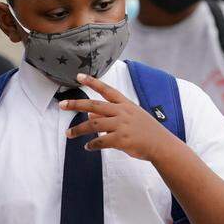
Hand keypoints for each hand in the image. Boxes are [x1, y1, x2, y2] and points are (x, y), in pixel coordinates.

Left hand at [60, 73, 178, 162]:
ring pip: (94, 124)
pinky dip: (92, 144)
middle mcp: (122, 112)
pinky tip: (87, 147)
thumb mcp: (130, 118)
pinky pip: (101, 141)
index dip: (92, 82)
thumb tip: (90, 115)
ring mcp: (122, 126)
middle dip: (76, 104)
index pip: (106, 90)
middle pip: (94, 105)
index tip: (78, 76)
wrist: (161, 145)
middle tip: (62, 104)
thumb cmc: (145, 131)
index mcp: (125, 104)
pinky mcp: (122, 140)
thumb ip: (111, 115)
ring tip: (68, 134)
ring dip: (79, 129)